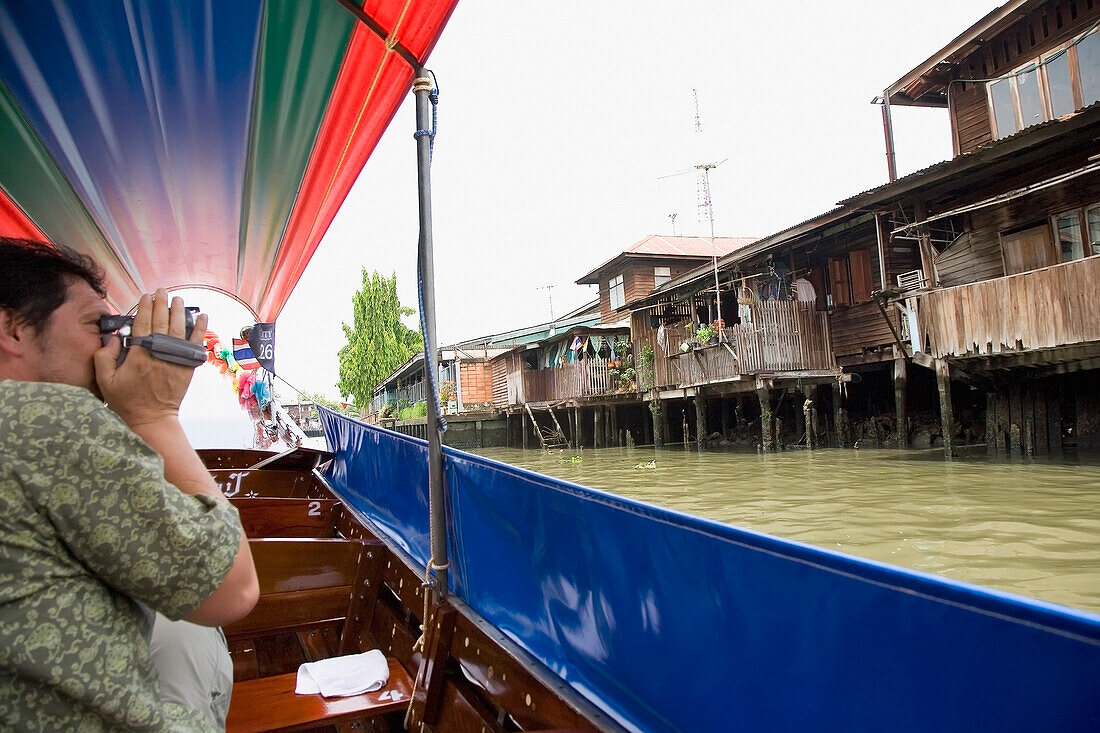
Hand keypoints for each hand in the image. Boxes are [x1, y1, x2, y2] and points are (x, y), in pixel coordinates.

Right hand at [94, 288, 209, 428]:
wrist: (152, 419)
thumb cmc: (126, 401)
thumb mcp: (105, 380)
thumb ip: (104, 357)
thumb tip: (113, 337)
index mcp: (138, 355)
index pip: (142, 324)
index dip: (144, 308)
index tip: (145, 296)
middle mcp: (158, 354)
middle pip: (162, 322)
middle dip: (161, 304)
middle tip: (161, 291)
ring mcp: (175, 359)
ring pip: (178, 329)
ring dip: (179, 312)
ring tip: (178, 299)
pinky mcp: (187, 366)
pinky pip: (195, 343)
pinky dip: (200, 329)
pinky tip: (203, 317)